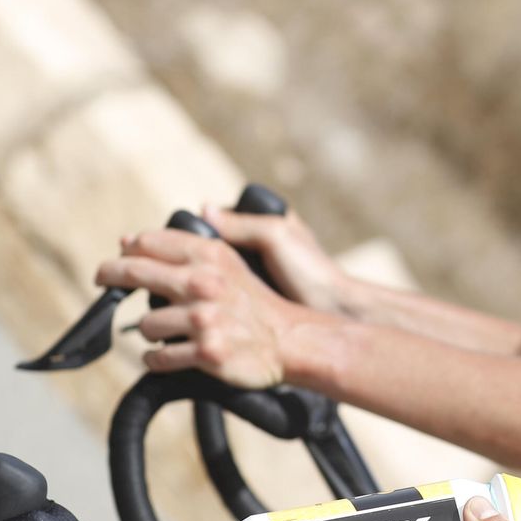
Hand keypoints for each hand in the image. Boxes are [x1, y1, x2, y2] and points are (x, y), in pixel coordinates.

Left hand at [96, 227, 300, 387]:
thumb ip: (185, 250)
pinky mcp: (206, 352)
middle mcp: (204, 284)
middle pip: (134, 272)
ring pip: (145, 323)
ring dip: (150, 330)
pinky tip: (167, 356)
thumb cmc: (256, 303)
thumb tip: (129, 242)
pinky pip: (158, 358)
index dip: (128, 249)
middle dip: (110, 275)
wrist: (292, 340)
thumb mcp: (228, 263)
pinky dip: (157, 359)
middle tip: (103, 280)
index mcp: (210, 256)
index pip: (149, 242)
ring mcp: (204, 319)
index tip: (120, 257)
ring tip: (167, 332)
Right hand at [201, 204, 352, 314]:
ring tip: (190, 289)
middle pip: (211, 247)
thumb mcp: (276, 237)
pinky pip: (223, 294)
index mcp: (265, 222)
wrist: (335, 311)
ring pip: (212, 273)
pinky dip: (212, 298)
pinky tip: (203, 304)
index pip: (217, 220)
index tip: (188, 245)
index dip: (199, 231)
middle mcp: (257, 246)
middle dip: (198, 259)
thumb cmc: (311, 270)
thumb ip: (243, 224)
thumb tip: (204, 210)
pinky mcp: (252, 299)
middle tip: (185, 271)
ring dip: (202, 281)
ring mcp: (253, 274)